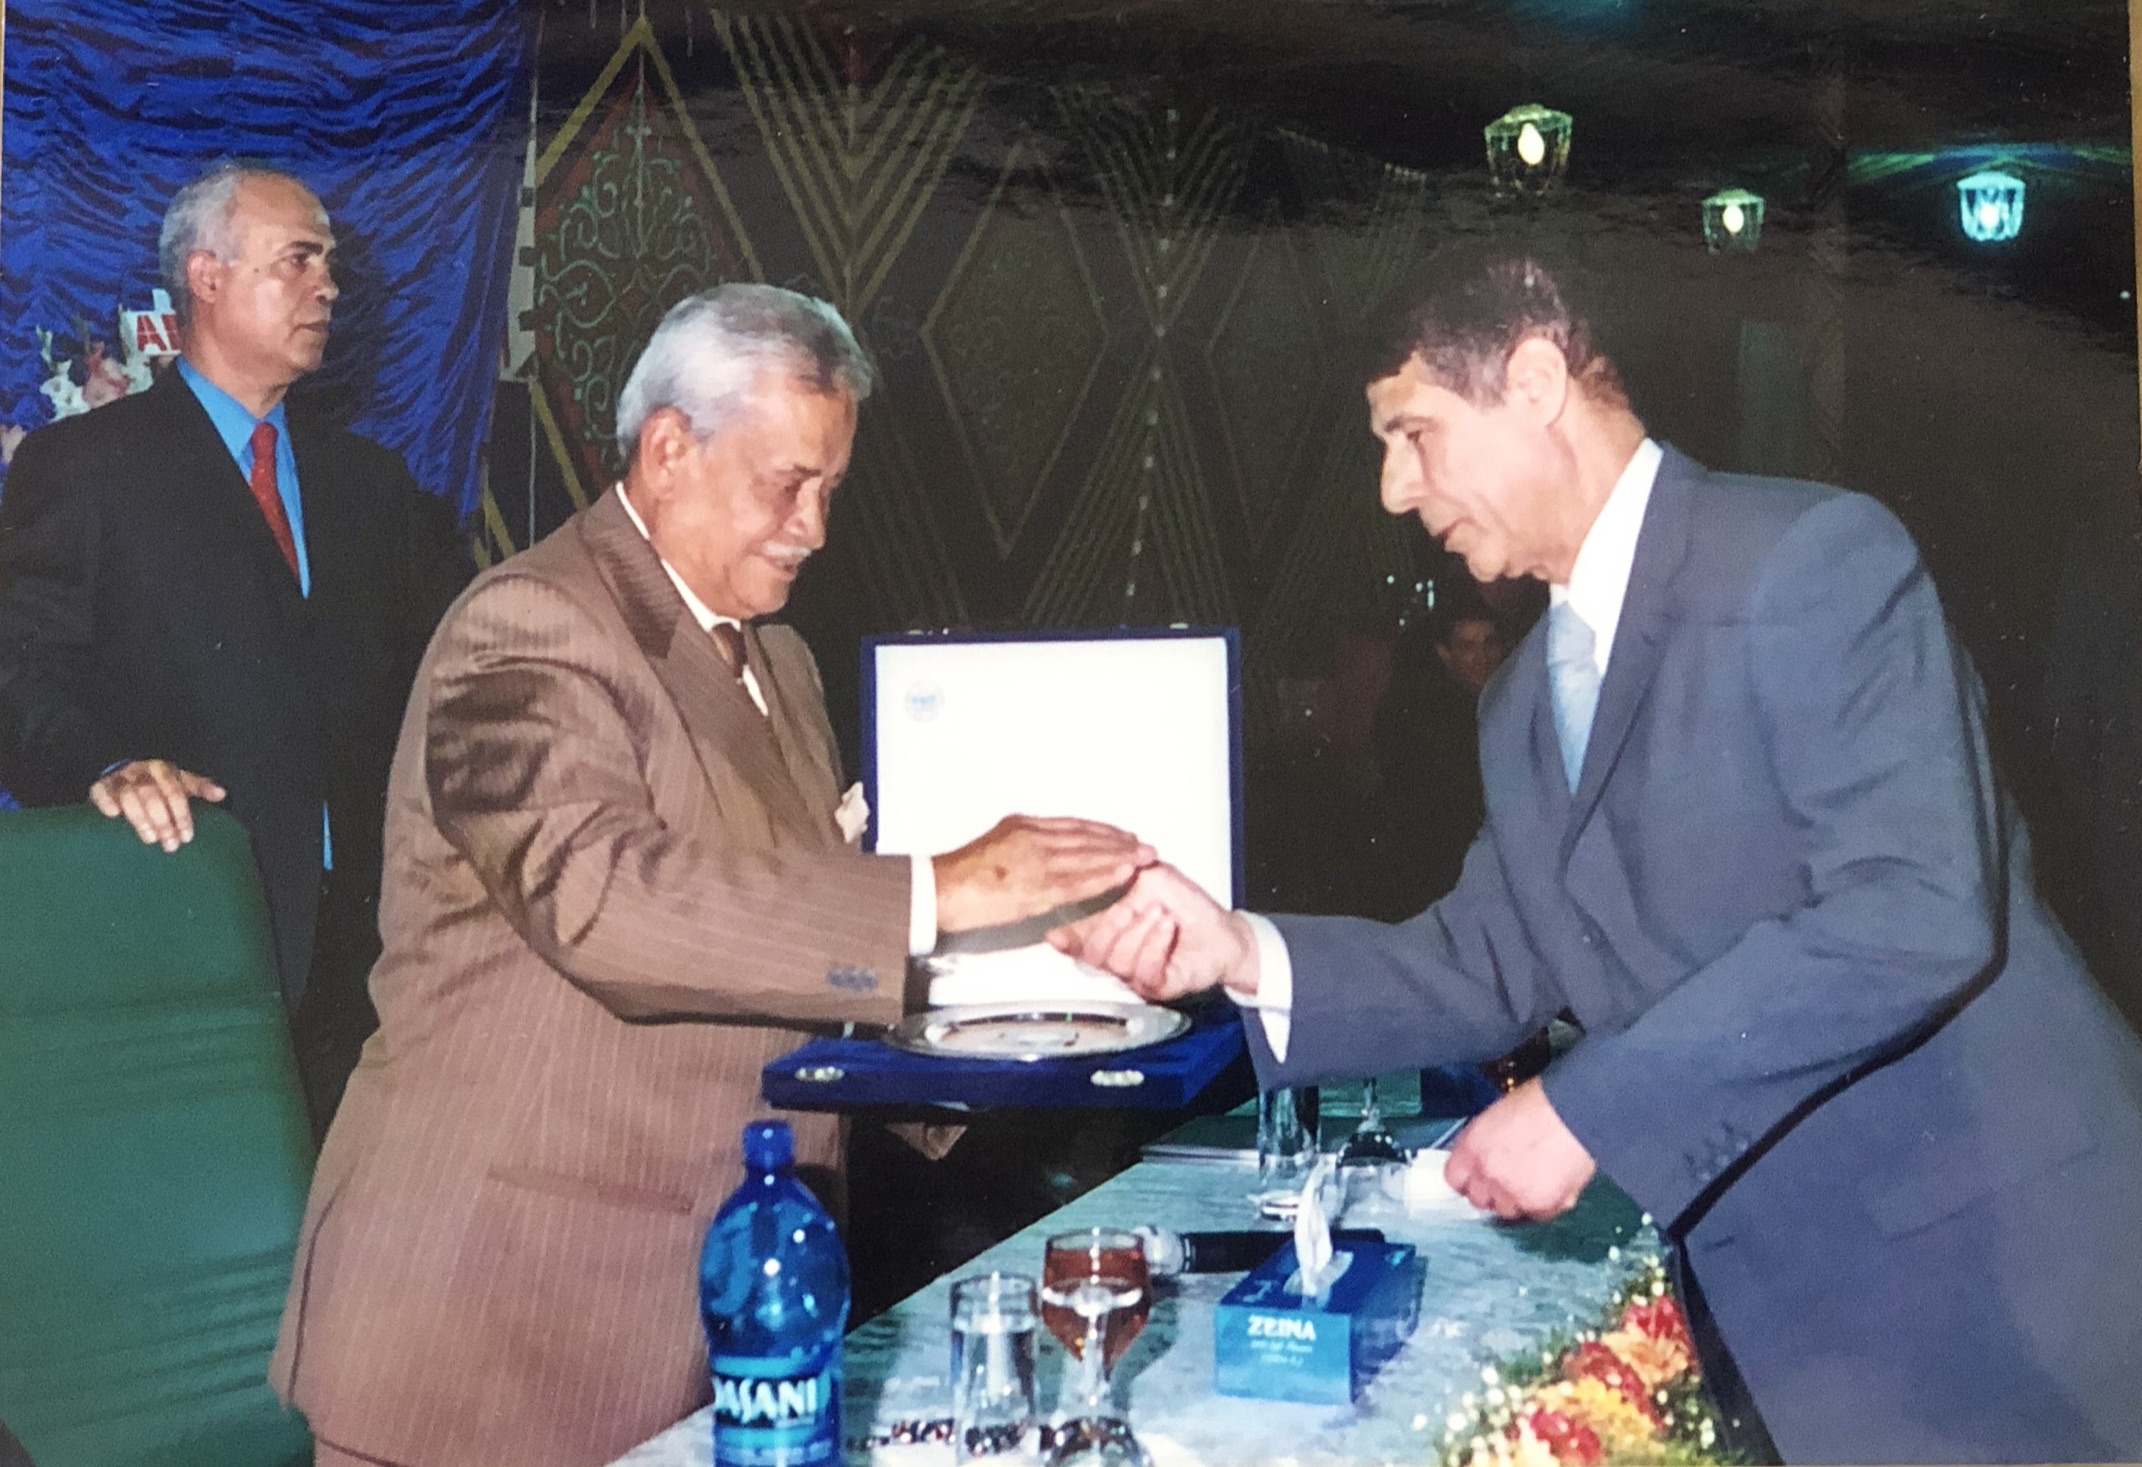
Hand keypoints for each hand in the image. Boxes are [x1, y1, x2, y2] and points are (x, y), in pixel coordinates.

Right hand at [88, 760, 226, 852]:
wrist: (122, 775)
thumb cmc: (157, 784)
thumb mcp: (180, 783)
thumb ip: (199, 788)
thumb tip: (222, 794)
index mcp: (163, 769)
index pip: (175, 790)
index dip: (181, 814)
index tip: (187, 837)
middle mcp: (141, 771)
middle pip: (152, 794)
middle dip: (163, 821)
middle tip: (170, 844)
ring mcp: (119, 777)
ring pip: (129, 794)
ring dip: (140, 818)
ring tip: (150, 839)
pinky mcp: (99, 786)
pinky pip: (100, 791)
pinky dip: (105, 801)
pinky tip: (114, 815)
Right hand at [932, 815, 1154, 934]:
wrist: (938, 891)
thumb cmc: (958, 877)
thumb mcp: (994, 847)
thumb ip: (1022, 846)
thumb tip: (1043, 854)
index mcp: (1022, 826)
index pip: (1073, 826)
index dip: (1101, 831)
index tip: (1122, 835)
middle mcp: (1032, 837)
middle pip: (1086, 837)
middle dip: (1118, 842)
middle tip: (1144, 846)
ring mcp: (1035, 861)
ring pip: (1088, 856)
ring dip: (1120, 857)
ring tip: (1145, 859)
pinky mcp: (1035, 887)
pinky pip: (1078, 882)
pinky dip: (1104, 877)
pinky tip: (1123, 875)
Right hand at [1050, 862, 1257, 1001]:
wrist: (1223, 930)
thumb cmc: (1186, 904)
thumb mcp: (1151, 877)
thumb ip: (1121, 874)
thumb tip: (1095, 867)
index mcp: (1108, 930)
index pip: (1076, 935)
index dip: (1064, 932)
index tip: (1057, 926)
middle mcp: (1116, 955)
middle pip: (1090, 952)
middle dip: (1106, 927)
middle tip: (1128, 907)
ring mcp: (1134, 974)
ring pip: (1116, 961)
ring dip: (1138, 933)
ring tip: (1160, 913)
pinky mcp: (1157, 986)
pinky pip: (1144, 973)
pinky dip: (1154, 946)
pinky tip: (1167, 928)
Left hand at [1444, 1077, 1595, 1220]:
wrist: (1575, 1112)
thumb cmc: (1540, 1104)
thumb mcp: (1496, 1118)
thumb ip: (1484, 1145)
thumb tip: (1485, 1160)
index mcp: (1472, 1149)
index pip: (1455, 1179)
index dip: (1469, 1179)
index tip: (1479, 1179)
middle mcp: (1487, 1175)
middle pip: (1480, 1199)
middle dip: (1493, 1191)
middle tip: (1512, 1178)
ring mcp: (1513, 1193)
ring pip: (1508, 1210)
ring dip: (1519, 1199)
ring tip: (1538, 1178)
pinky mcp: (1540, 1206)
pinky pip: (1538, 1214)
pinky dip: (1546, 1203)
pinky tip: (1556, 1182)